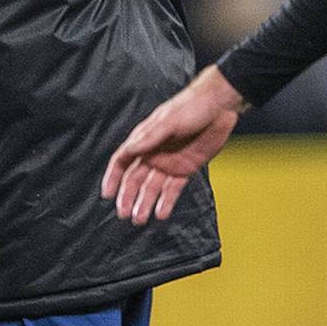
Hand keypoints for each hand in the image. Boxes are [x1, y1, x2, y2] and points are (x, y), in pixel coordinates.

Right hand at [102, 65, 246, 223]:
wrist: (219, 106)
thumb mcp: (168, 121)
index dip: (113, 178)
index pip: (122, 162)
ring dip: (145, 203)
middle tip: (124, 214)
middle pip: (135, 179)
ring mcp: (169, 163)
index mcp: (144, 140)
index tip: (107, 194)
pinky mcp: (186, 168)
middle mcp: (153, 154)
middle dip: (128, 197)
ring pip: (153, 187)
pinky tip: (161, 214)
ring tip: (140, 219)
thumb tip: (129, 150)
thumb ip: (149, 137)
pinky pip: (173, 189)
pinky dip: (167, 202)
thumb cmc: (190, 107)